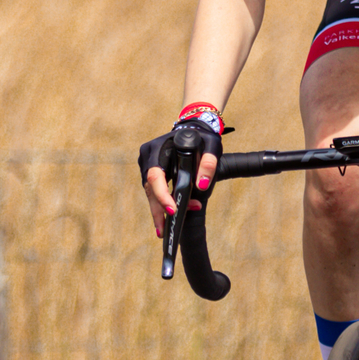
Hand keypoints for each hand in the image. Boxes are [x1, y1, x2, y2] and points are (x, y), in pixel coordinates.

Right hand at [139, 105, 223, 237]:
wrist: (193, 128)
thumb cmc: (202, 137)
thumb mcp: (211, 146)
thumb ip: (208, 163)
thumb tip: (202, 186)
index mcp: (157, 149)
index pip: (155, 175)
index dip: (162, 194)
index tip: (173, 210)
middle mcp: (148, 158)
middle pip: (150, 188)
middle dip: (159, 210)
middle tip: (165, 231)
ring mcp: (147, 166)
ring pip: (150, 193)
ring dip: (160, 210)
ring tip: (167, 230)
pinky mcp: (151, 173)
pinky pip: (154, 192)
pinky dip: (162, 204)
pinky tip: (167, 218)